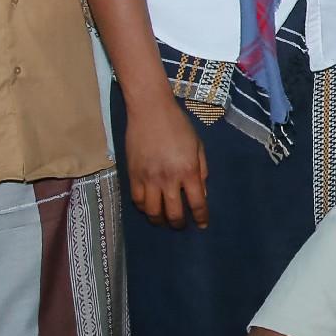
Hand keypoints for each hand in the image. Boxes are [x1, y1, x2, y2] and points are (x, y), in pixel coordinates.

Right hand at [125, 93, 209, 229]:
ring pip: (152, 211)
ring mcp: (148, 178)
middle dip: (179, 224)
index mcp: (188, 170)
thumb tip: (202, 193)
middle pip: (173, 213)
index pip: (197, 203)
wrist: (150, 111)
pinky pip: (137, 200)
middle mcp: (168, 178)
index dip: (201, 217)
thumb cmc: (178, 125)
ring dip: (160, 220)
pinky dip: (143, 208)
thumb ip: (202, 170)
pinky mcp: (132, 175)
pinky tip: (149, 207)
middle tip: (182, 225)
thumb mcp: (198, 146)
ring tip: (164, 220)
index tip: (202, 225)